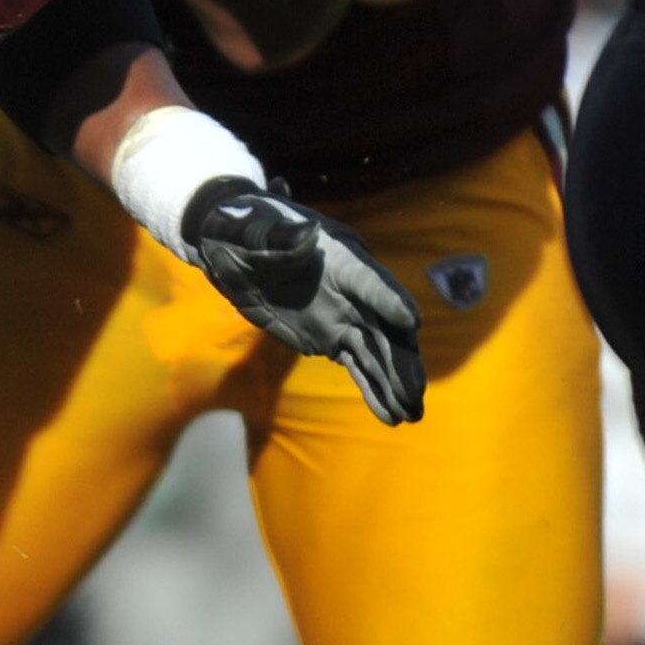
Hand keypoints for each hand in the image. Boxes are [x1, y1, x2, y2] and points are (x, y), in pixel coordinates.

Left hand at [182, 180, 423, 423]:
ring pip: (378, 352)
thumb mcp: (247, 229)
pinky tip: (389, 414)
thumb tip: (304, 235)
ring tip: (410, 415)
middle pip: (386, 326)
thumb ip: (276, 237)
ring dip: (394, 383)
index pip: (369, 280)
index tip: (409, 321)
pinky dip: (373, 388)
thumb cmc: (240, 230)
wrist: (230, 246)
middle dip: (402, 360)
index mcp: (340, 258)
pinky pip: (359, 365)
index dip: (388, 299)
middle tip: (414, 393)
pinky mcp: (331, 336)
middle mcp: (353, 289)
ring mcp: (345, 315)